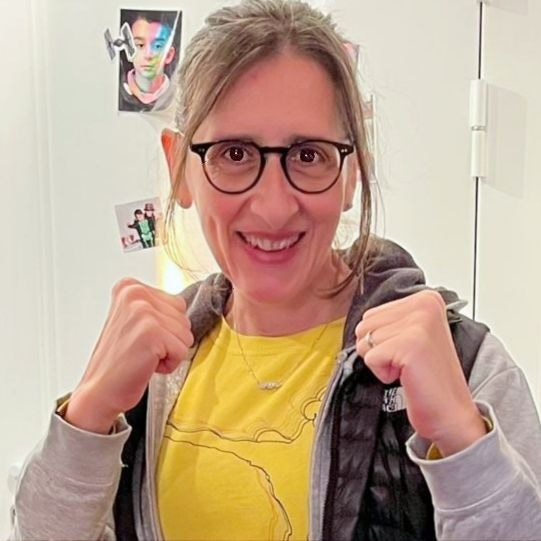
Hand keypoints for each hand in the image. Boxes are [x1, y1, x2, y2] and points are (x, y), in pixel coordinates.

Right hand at [65, 278, 192, 433]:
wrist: (99, 392)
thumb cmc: (120, 361)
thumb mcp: (134, 320)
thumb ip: (156, 306)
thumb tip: (183, 304)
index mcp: (130, 287)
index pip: (178, 305)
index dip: (165, 328)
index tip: (140, 338)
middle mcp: (135, 294)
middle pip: (184, 318)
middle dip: (169, 340)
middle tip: (141, 349)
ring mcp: (143, 312)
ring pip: (186, 335)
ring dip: (169, 352)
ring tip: (143, 356)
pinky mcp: (152, 333)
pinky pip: (182, 351)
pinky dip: (169, 364)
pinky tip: (146, 366)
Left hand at [355, 290, 486, 455]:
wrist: (451, 414)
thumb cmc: (430, 380)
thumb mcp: (411, 335)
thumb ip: (390, 320)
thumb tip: (361, 321)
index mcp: (426, 299)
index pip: (372, 314)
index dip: (382, 340)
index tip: (409, 351)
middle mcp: (425, 304)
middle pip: (365, 324)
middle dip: (378, 349)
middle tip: (407, 362)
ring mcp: (419, 322)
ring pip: (366, 340)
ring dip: (381, 361)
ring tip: (408, 368)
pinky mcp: (410, 344)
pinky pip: (370, 357)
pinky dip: (382, 373)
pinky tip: (407, 376)